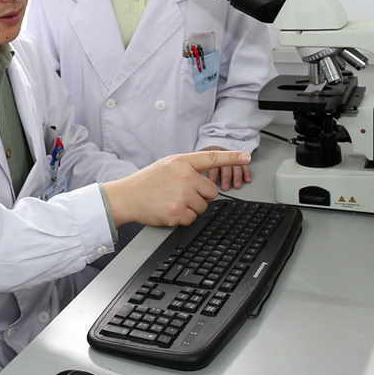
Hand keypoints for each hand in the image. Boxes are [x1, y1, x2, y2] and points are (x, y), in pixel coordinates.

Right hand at [104, 150, 250, 227]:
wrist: (126, 197)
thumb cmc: (148, 182)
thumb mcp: (168, 165)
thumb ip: (188, 168)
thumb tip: (208, 182)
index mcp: (182, 162)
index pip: (211, 158)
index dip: (231, 157)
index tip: (247, 156)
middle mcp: (184, 176)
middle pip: (211, 192)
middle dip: (200, 196)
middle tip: (181, 193)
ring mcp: (181, 195)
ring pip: (203, 207)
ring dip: (191, 207)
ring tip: (172, 200)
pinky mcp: (177, 212)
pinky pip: (192, 218)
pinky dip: (183, 217)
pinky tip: (169, 210)